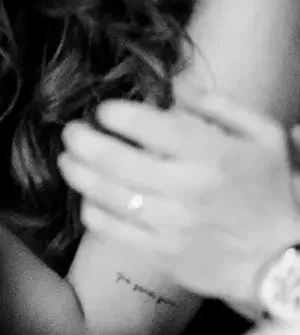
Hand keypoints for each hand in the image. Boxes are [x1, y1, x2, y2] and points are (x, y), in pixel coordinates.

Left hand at [58, 92, 299, 304]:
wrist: (286, 259)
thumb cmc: (271, 190)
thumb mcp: (263, 136)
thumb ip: (218, 105)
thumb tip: (174, 85)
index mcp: (210, 153)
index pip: (143, 123)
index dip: (112, 112)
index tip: (103, 110)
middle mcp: (186, 188)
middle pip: (111, 157)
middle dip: (80, 138)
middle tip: (70, 130)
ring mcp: (171, 224)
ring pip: (103, 193)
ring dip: (75, 171)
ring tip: (68, 158)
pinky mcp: (162, 253)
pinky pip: (110, 228)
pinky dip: (90, 208)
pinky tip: (88, 196)